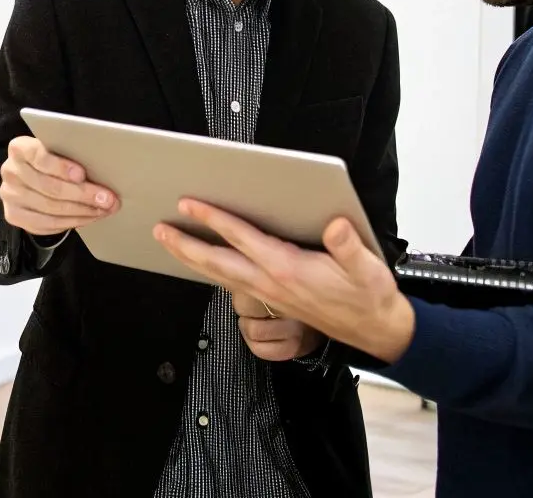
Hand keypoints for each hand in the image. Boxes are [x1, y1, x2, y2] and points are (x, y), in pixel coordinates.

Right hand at [0, 136, 117, 236]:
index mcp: (19, 148)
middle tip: (107, 199)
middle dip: (82, 194)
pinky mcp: (13, 215)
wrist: (29, 178)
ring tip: (102, 210)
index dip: (61, 167)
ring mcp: (9, 195)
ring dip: (81, 211)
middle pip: (49, 187)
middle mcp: (10, 171)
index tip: (82, 174)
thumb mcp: (57, 151)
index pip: (38, 156)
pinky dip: (70, 222)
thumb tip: (103, 166)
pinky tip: (87, 218)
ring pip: (50, 208)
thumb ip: (70, 155)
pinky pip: (45, 224)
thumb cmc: (51, 161)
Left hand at [154, 199, 414, 362]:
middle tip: (159, 229)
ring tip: (168, 242)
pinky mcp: (271, 302)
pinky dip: (210, 272)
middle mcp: (270, 284)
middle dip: (186, 245)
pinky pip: (231, 284)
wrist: (373, 330)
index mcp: (288, 269)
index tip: (190, 204)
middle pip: (217, 262)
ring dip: (191, 259)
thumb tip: (335, 226)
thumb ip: (349, 246)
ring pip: (220, 275)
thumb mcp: (367, 269)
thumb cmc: (368, 295)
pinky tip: (202, 264)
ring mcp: (268, 296)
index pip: (242, 239)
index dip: (214, 219)